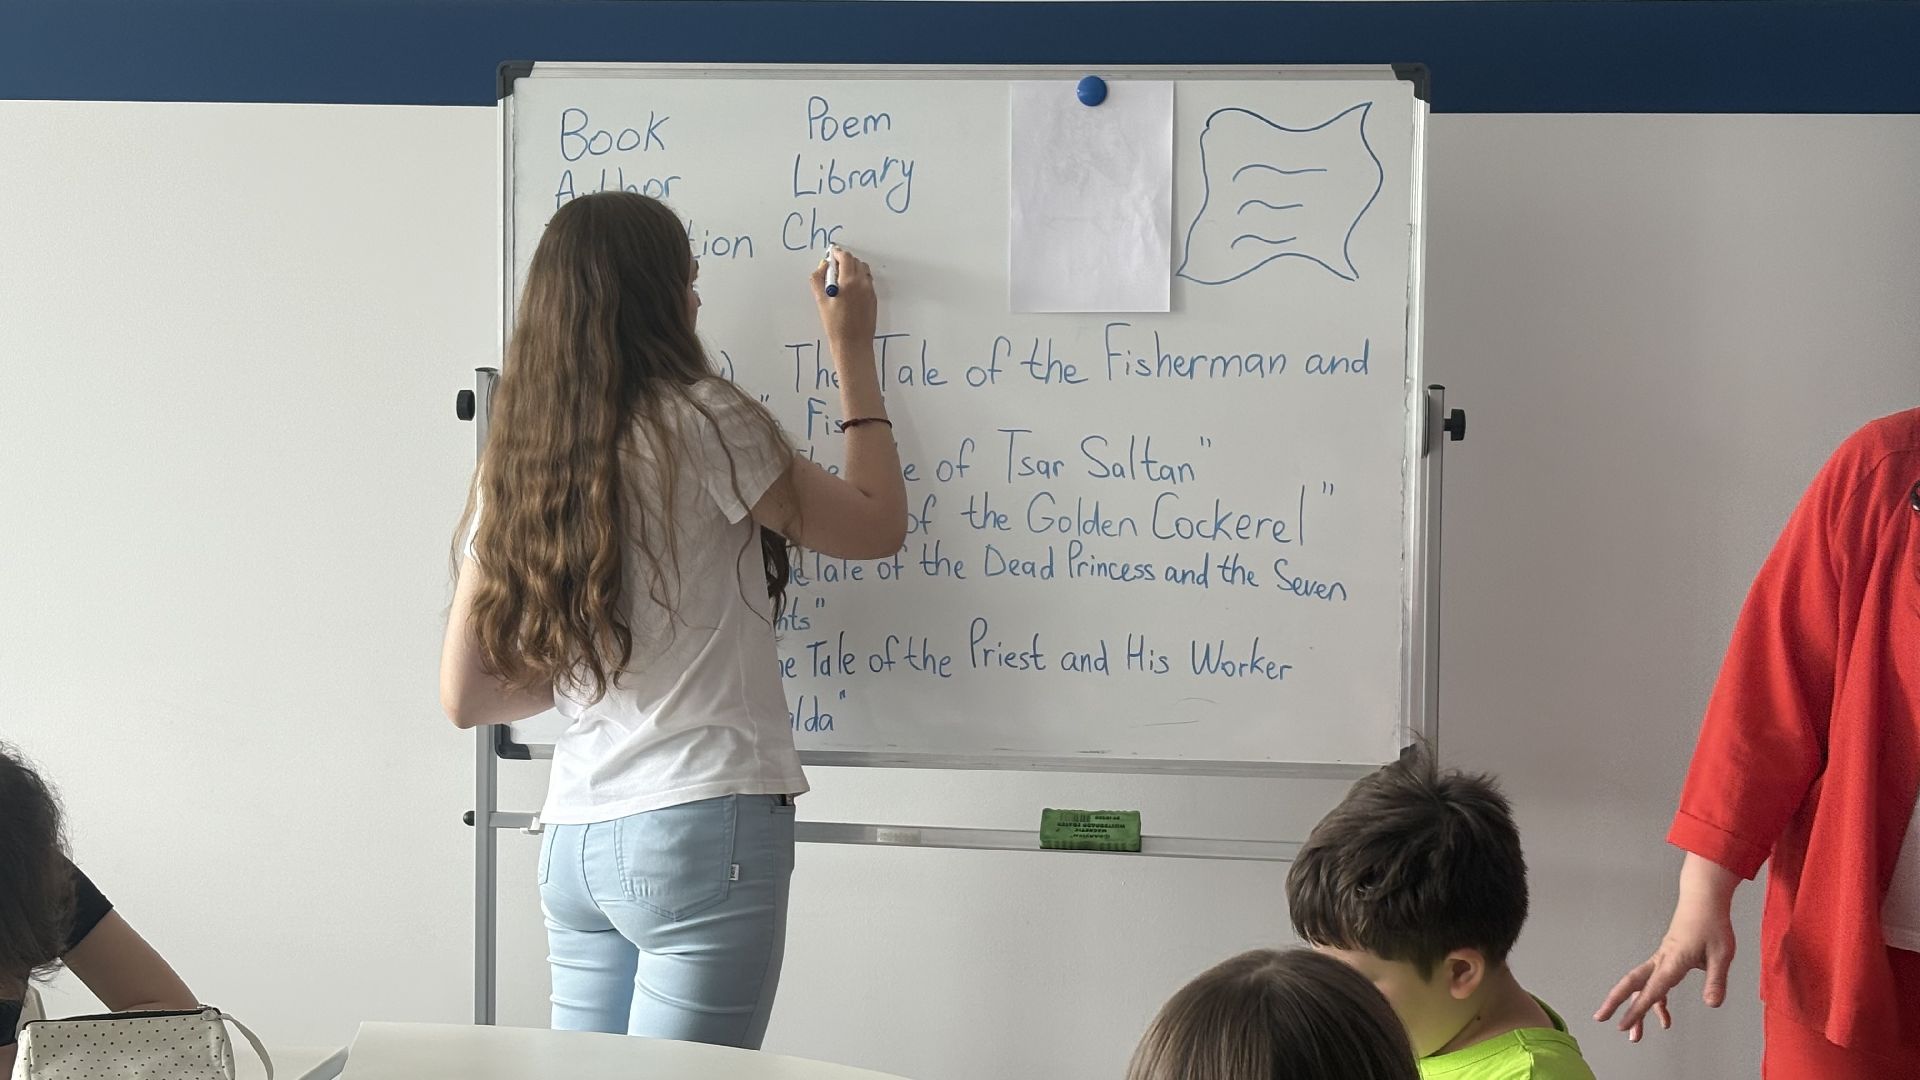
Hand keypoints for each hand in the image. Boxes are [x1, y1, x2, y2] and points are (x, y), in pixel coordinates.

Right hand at [811, 248, 876, 354]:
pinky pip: (867, 281)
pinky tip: (849, 289)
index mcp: (849, 281)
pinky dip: (858, 278)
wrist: (853, 344)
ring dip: (853, 268)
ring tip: (841, 279)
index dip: (837, 253)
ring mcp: (870, 291)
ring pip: (863, 270)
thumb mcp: (821, 301)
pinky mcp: (873, 299)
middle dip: (844, 260)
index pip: (845, 257)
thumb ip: (818, 279)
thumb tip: (823, 266)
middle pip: (855, 261)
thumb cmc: (836, 326)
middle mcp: (862, 283)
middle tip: (833, 267)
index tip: (831, 254)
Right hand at [1595, 854, 1738, 1041]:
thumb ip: (1716, 981)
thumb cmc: (1712, 924)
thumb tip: (1711, 1005)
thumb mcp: (1722, 955)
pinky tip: (1663, 1015)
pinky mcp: (1667, 957)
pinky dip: (1656, 1000)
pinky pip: (1656, 982)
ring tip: (1636, 1034)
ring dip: (1636, 1008)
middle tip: (1601, 1018)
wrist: (1703, 900)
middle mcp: (1662, 960)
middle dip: (1615, 1002)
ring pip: (1641, 984)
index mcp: (1673, 961)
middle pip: (1632, 983)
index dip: (1636, 1011)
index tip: (1621, 1026)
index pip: (1651, 991)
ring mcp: (1662, 958)